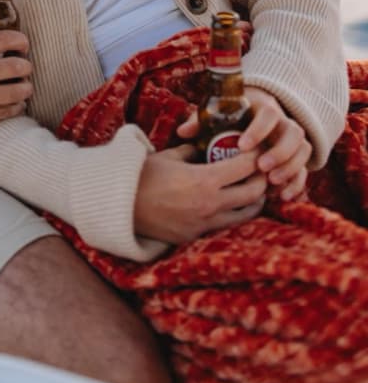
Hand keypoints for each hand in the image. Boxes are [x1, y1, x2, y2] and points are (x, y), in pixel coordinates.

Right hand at [0, 32, 32, 136]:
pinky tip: (14, 103)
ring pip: (20, 90)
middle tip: (24, 68)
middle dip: (26, 66)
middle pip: (18, 66)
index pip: (5, 39)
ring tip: (23, 86)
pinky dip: (18, 105)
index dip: (21, 40)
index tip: (23, 45)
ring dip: (26, 88)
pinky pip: (11, 110)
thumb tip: (0, 48)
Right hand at [133, 143, 266, 244]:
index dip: (255, 157)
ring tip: (252, 190)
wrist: (120, 205)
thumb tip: (203, 146)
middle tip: (261, 170)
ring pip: (245, 215)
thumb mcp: (168, 155)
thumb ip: (191, 150)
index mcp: (204, 180)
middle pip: (254, 193)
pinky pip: (224, 226)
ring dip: (253, 201)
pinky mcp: (195, 236)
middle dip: (262, 180)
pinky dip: (233, 214)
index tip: (257, 150)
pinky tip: (230, 205)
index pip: (245, 168)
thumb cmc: (142, 175)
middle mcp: (210, 204)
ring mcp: (204, 224)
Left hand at [176, 89, 310, 201]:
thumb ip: (201, 121)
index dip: (258, 130)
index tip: (242, 146)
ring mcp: (294, 140)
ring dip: (290, 167)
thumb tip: (182, 132)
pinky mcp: (298, 157)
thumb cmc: (231, 115)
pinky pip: (305, 170)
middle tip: (262, 167)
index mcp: (263, 107)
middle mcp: (283, 122)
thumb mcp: (218, 113)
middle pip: (293, 133)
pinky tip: (282, 196)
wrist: (255, 114)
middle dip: (280, 152)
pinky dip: (297, 183)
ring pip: (303, 151)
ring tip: (272, 182)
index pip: (268, 114)